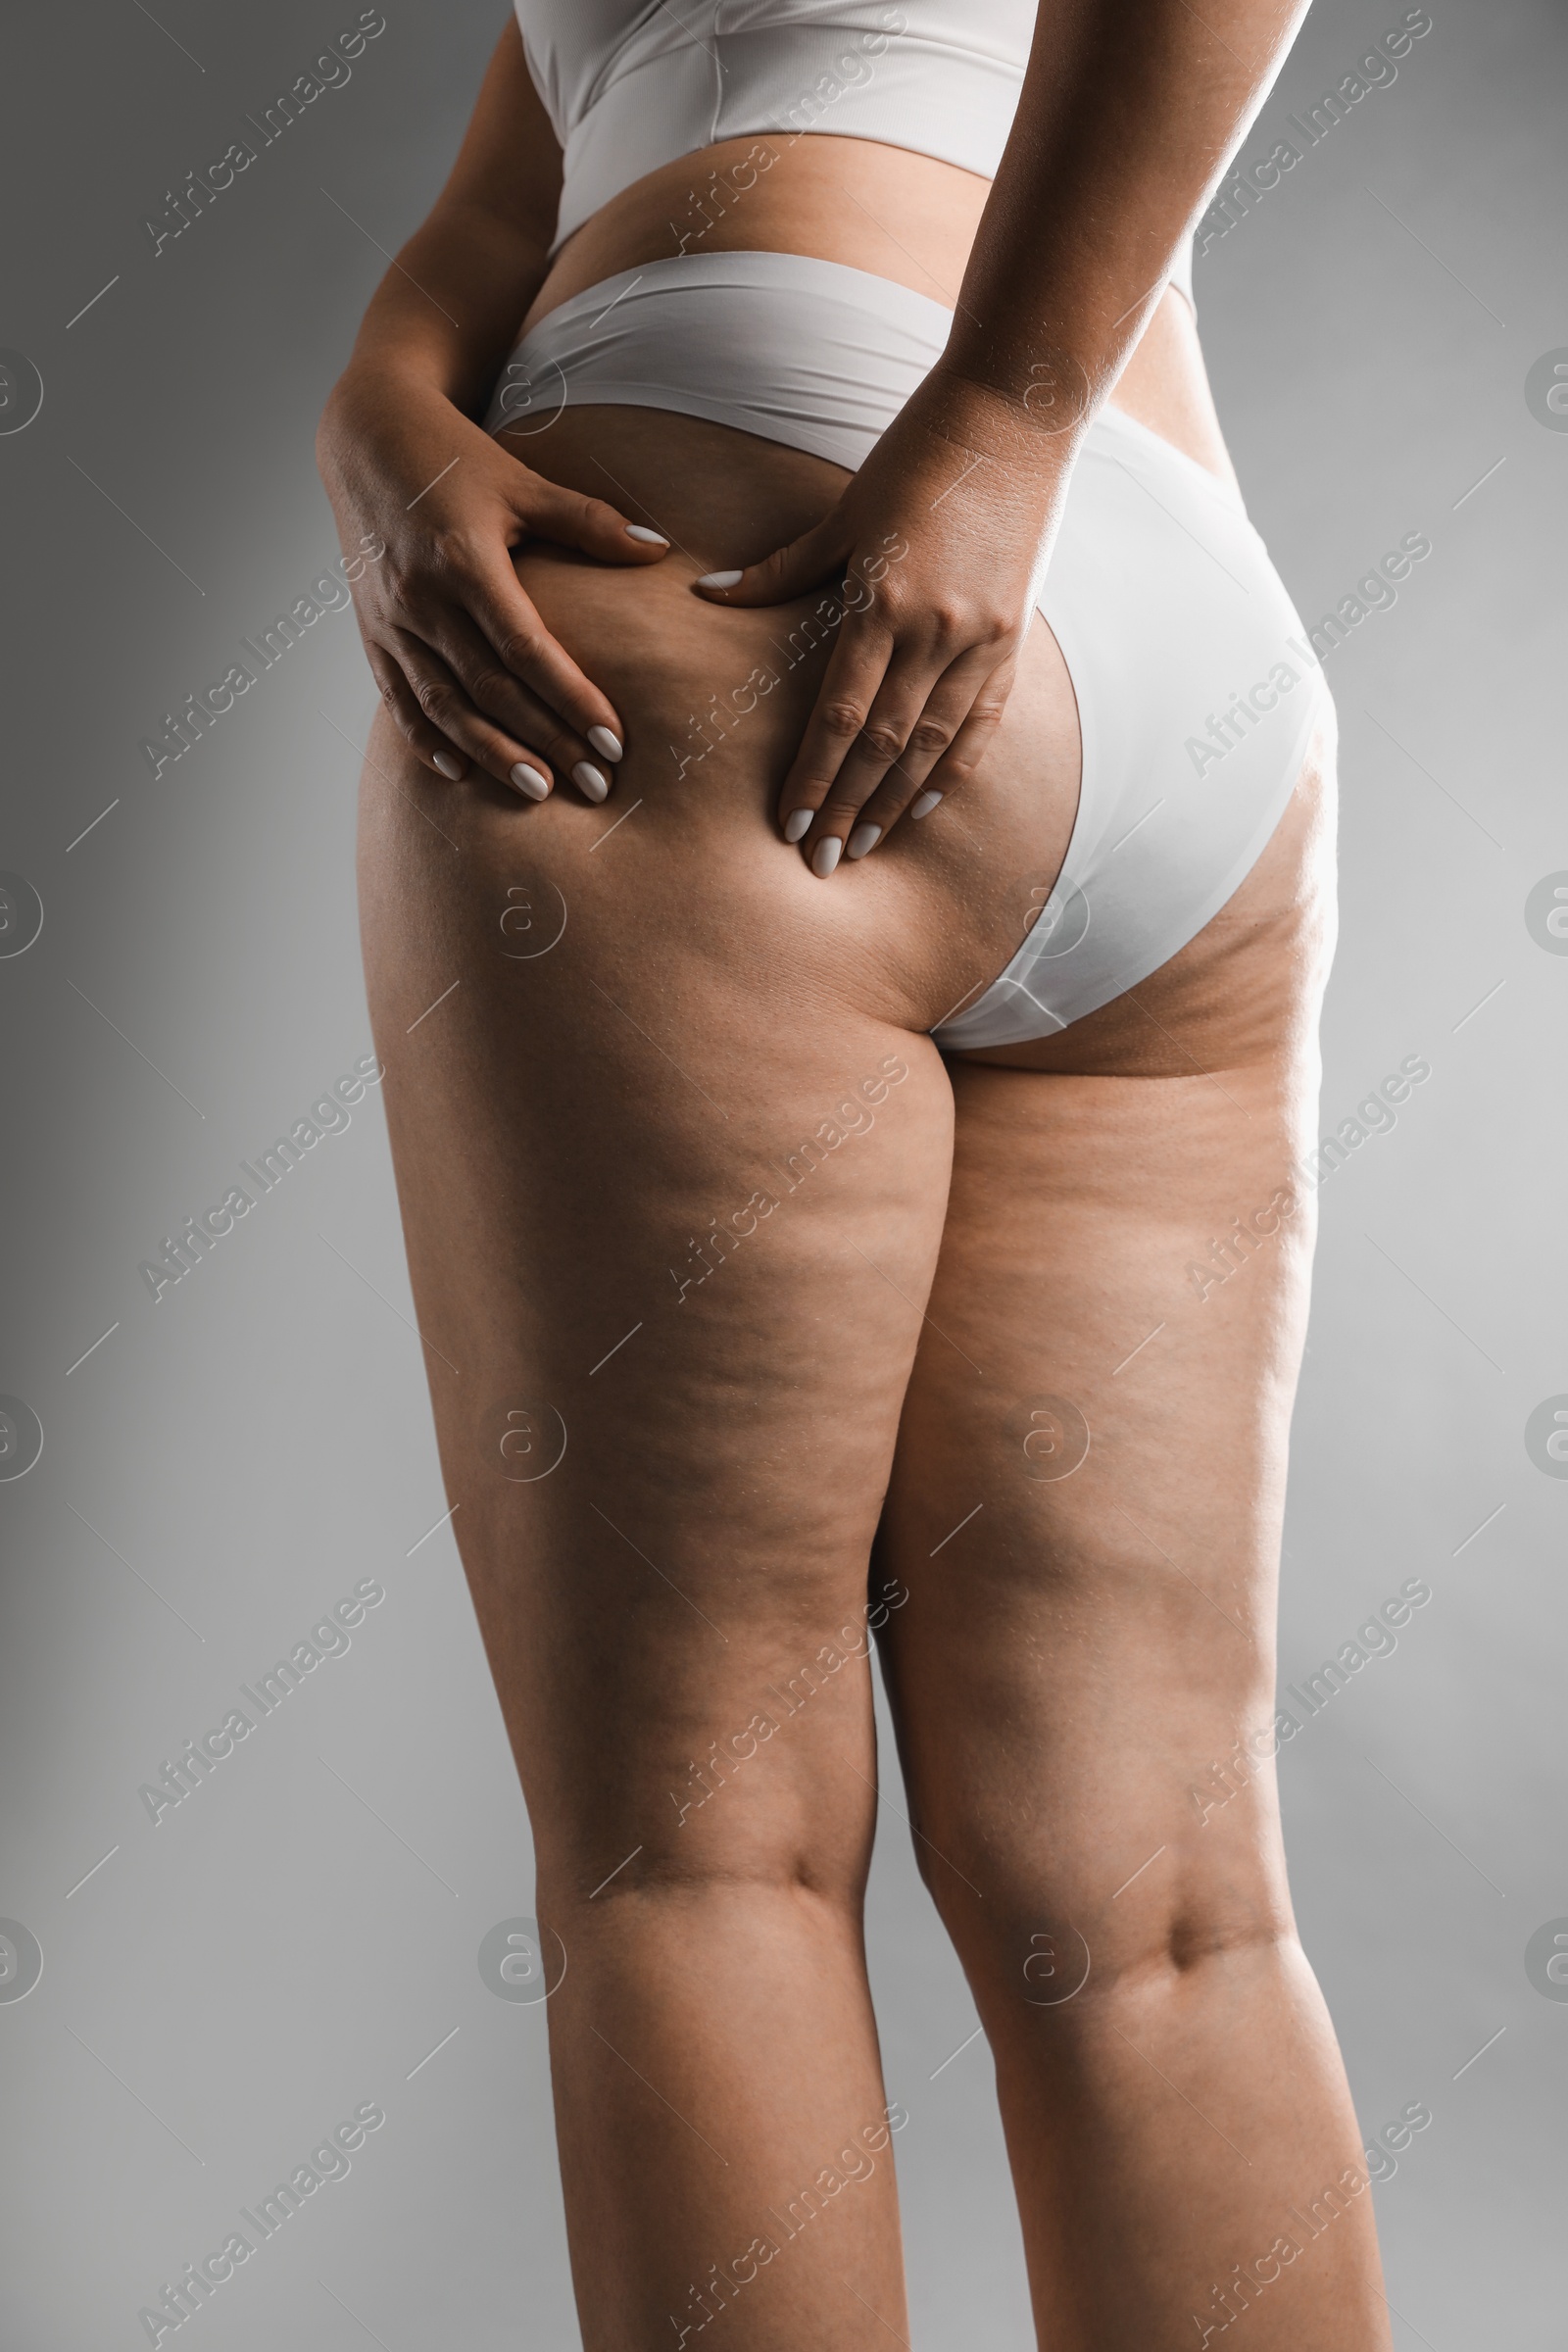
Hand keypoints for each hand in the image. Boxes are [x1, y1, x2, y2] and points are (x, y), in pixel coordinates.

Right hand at [316, 370, 670, 801]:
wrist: (366, 440)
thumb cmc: (454, 459)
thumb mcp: (523, 482)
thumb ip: (589, 521)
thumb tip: (659, 549)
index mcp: (465, 562)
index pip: (528, 650)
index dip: (572, 700)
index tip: (613, 742)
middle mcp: (424, 599)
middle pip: (492, 689)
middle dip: (546, 742)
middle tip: (594, 785)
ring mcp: (393, 621)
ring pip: (445, 705)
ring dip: (493, 753)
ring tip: (539, 791)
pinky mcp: (372, 633)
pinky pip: (399, 698)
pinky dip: (427, 739)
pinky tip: (461, 771)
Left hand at [692, 369, 1073, 873]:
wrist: (1012, 419)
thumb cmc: (916, 458)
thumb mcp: (842, 513)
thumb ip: (781, 570)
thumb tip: (709, 595)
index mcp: (882, 601)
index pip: (840, 715)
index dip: (813, 777)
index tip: (789, 826)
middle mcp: (935, 631)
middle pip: (883, 746)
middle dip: (846, 808)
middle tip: (819, 861)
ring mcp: (981, 639)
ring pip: (933, 746)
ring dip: (894, 804)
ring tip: (864, 846)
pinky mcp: (1012, 638)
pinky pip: (981, 723)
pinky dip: (952, 770)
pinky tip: (923, 807)